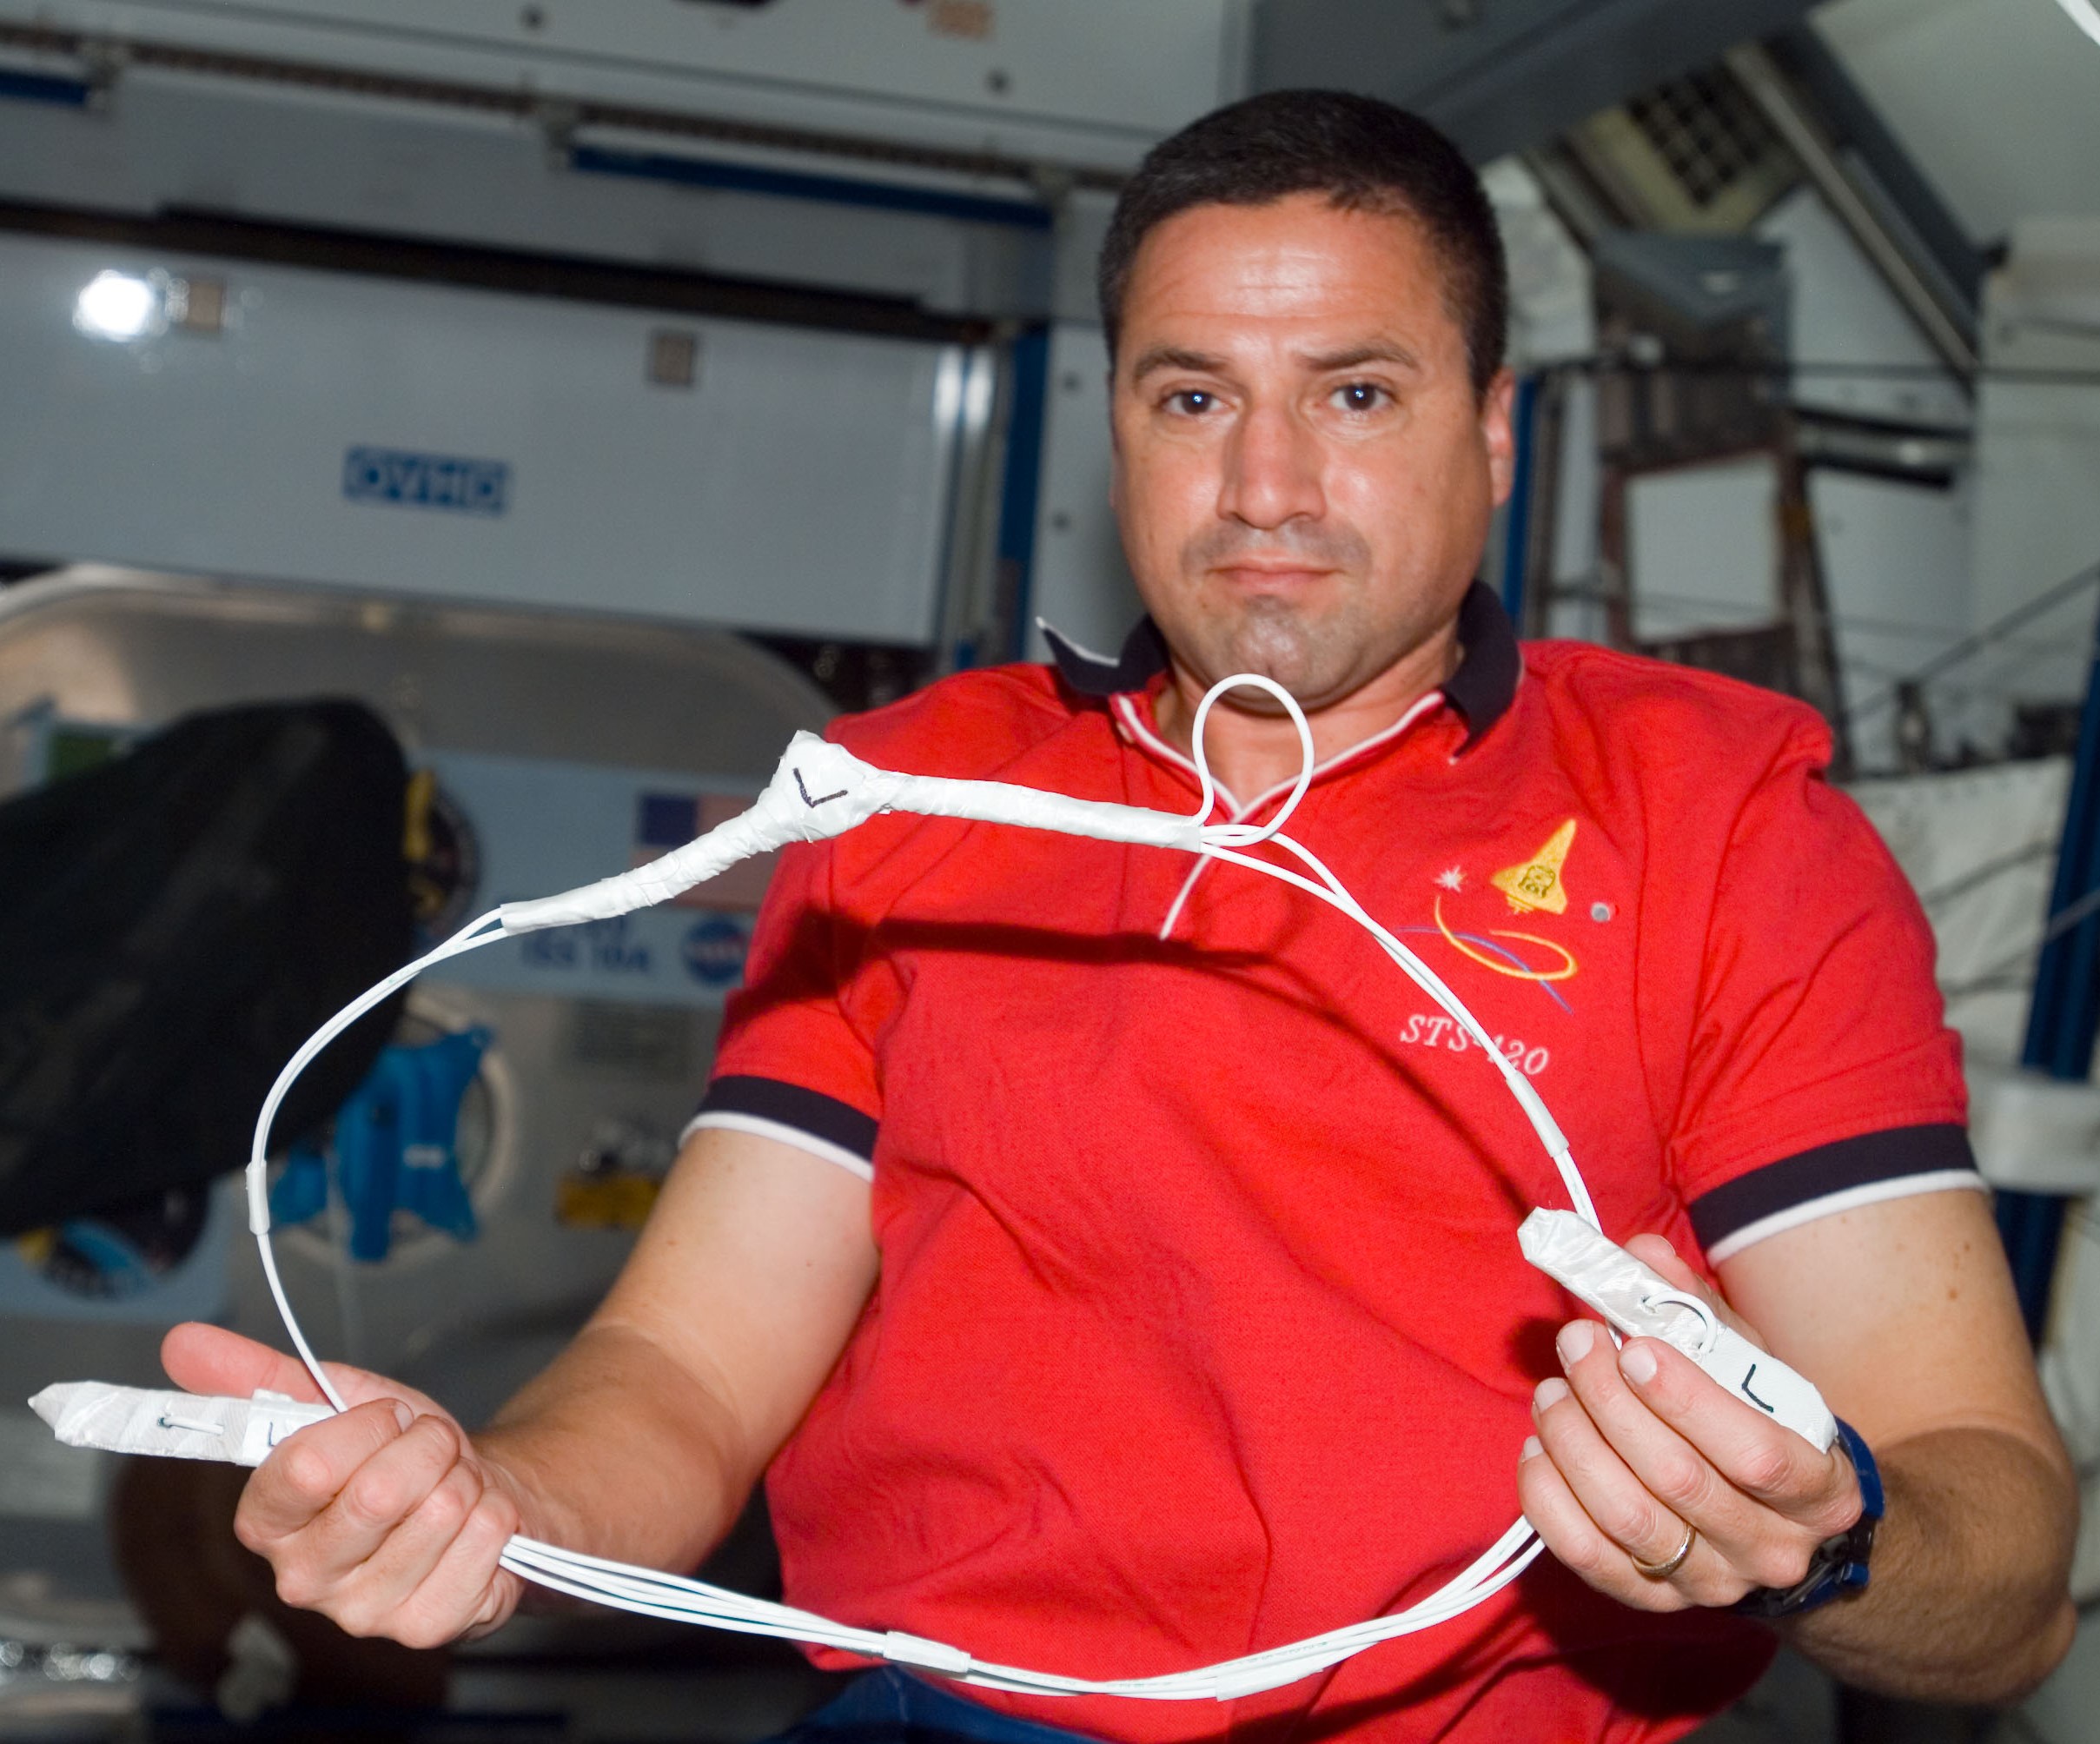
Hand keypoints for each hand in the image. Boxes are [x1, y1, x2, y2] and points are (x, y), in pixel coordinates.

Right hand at [162, 1322, 524, 1646]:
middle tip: (427, 1449)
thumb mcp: (336, 1399)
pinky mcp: (428, 1626)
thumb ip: (258, 1375)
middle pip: (380, 1492)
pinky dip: (494, 1511)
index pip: (306, 1467)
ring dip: (463, 1477)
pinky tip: (473, 1523)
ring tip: (449, 1484)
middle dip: (426, 1445)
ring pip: (441, 1510)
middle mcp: (304, 1579)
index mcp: (267, 1523)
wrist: (475, 1492)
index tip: (386, 1417)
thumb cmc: (399, 1452)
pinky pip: (483, 1538)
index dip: (366, 1425)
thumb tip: (182, 1340)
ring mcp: (365, 1611)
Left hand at [1516, 1235, 1862, 1612]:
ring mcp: (1713, 1583)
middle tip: (1577, 1344)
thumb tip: (1640, 1253)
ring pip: (1625, 1517)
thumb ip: (1699, 1310)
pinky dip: (1547, 1497)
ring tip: (1552, 1390)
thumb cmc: (1765, 1428)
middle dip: (1610, 1401)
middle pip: (1677, 1480)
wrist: (1785, 1529)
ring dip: (1573, 1441)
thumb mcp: (1754, 1367)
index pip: (1755, 1454)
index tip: (1633, 1347)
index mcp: (1820, 1490)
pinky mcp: (1656, 1600)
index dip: (1685, 1399)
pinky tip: (1539, 1447)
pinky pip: (1585, 1555)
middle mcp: (1772, 1549)